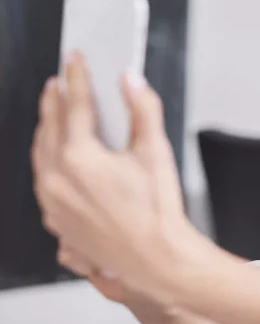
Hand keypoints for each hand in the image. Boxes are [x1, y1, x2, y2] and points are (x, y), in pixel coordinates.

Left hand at [31, 53, 201, 304]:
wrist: (154, 262)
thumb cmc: (156, 214)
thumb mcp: (156, 152)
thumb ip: (143, 110)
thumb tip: (132, 82)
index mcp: (79, 158)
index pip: (75, 105)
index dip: (77, 78)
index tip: (76, 60)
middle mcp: (56, 179)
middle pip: (49, 127)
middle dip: (55, 101)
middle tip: (59, 81)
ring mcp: (52, 202)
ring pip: (40, 154)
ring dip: (46, 129)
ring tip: (54, 114)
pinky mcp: (55, 220)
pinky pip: (42, 180)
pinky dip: (47, 160)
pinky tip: (57, 158)